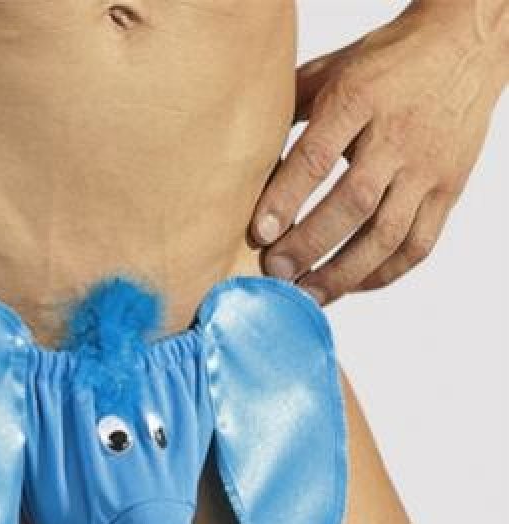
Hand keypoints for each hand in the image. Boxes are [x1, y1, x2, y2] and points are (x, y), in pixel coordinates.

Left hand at [250, 1, 506, 304]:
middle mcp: (398, 135)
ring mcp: (427, 167)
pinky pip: (418, 243)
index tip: (259, 235)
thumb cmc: (384, 63)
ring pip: (387, 234)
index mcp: (360, 100)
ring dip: (343, 273)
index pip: (318, 156)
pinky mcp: (450, 188)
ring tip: (306, 295)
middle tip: (276, 273)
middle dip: (310, 245)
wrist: (464, 45)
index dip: (285, 199)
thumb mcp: (331, 72)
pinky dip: (383, 273)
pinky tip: (351, 285)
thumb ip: (289, 113)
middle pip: (353, 202)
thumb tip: (243, 161)